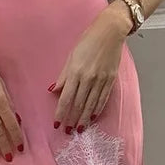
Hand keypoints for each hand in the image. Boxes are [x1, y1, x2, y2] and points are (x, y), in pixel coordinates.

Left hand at [49, 6, 129, 132]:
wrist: (110, 32)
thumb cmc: (87, 41)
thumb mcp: (71, 56)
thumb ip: (63, 75)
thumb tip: (54, 90)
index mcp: (76, 72)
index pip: (66, 97)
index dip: (61, 112)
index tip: (57, 123)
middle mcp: (88, 78)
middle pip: (79, 104)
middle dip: (72, 119)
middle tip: (68, 131)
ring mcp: (101, 80)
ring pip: (91, 104)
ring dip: (84, 118)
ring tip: (80, 129)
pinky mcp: (110, 80)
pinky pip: (103, 99)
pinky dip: (97, 109)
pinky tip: (93, 117)